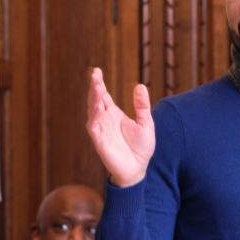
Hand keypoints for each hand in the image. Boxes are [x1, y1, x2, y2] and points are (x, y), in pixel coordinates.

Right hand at [86, 68, 154, 186]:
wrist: (138, 169)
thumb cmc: (141, 148)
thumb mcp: (146, 123)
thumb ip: (142, 106)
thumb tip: (140, 86)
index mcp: (114, 113)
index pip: (103, 95)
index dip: (99, 84)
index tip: (97, 71)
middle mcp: (105, 119)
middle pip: (96, 100)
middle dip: (94, 87)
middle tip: (94, 74)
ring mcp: (101, 130)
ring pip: (93, 111)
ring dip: (93, 98)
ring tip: (96, 86)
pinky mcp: (99, 141)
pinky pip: (93, 126)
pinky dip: (94, 116)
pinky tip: (97, 107)